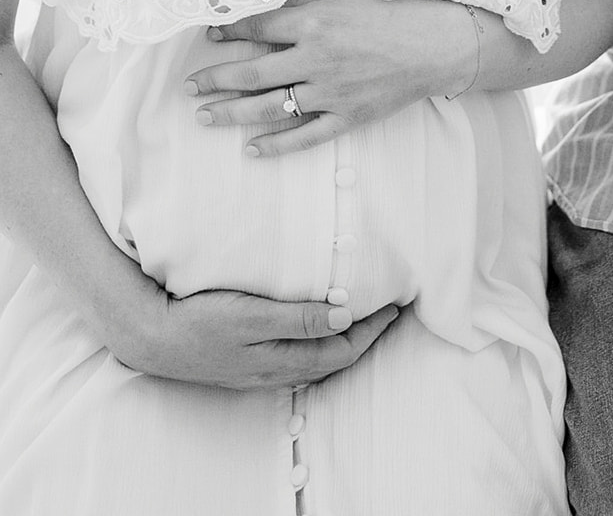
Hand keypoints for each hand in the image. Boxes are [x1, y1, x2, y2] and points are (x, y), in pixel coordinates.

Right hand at [113, 281, 400, 389]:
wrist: (153, 338)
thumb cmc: (200, 321)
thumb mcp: (252, 316)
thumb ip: (297, 318)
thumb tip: (343, 317)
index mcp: (281, 359)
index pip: (342, 349)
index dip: (372, 329)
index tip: (394, 306)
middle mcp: (275, 371)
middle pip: (334, 360)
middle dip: (366, 337)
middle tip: (390, 312)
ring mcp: (261, 370)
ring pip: (317, 363)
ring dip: (344, 343)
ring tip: (364, 321)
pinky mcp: (248, 364)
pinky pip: (297, 360)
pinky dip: (319, 347)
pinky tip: (318, 334)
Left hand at [184, 0, 476, 158]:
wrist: (437, 43)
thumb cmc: (395, 9)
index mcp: (315, 22)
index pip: (258, 27)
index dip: (229, 30)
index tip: (208, 34)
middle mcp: (315, 59)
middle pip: (251, 72)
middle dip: (215, 78)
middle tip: (188, 85)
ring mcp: (330, 92)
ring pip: (268, 107)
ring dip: (231, 112)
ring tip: (203, 116)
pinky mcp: (346, 117)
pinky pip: (304, 136)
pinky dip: (276, 145)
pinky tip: (250, 149)